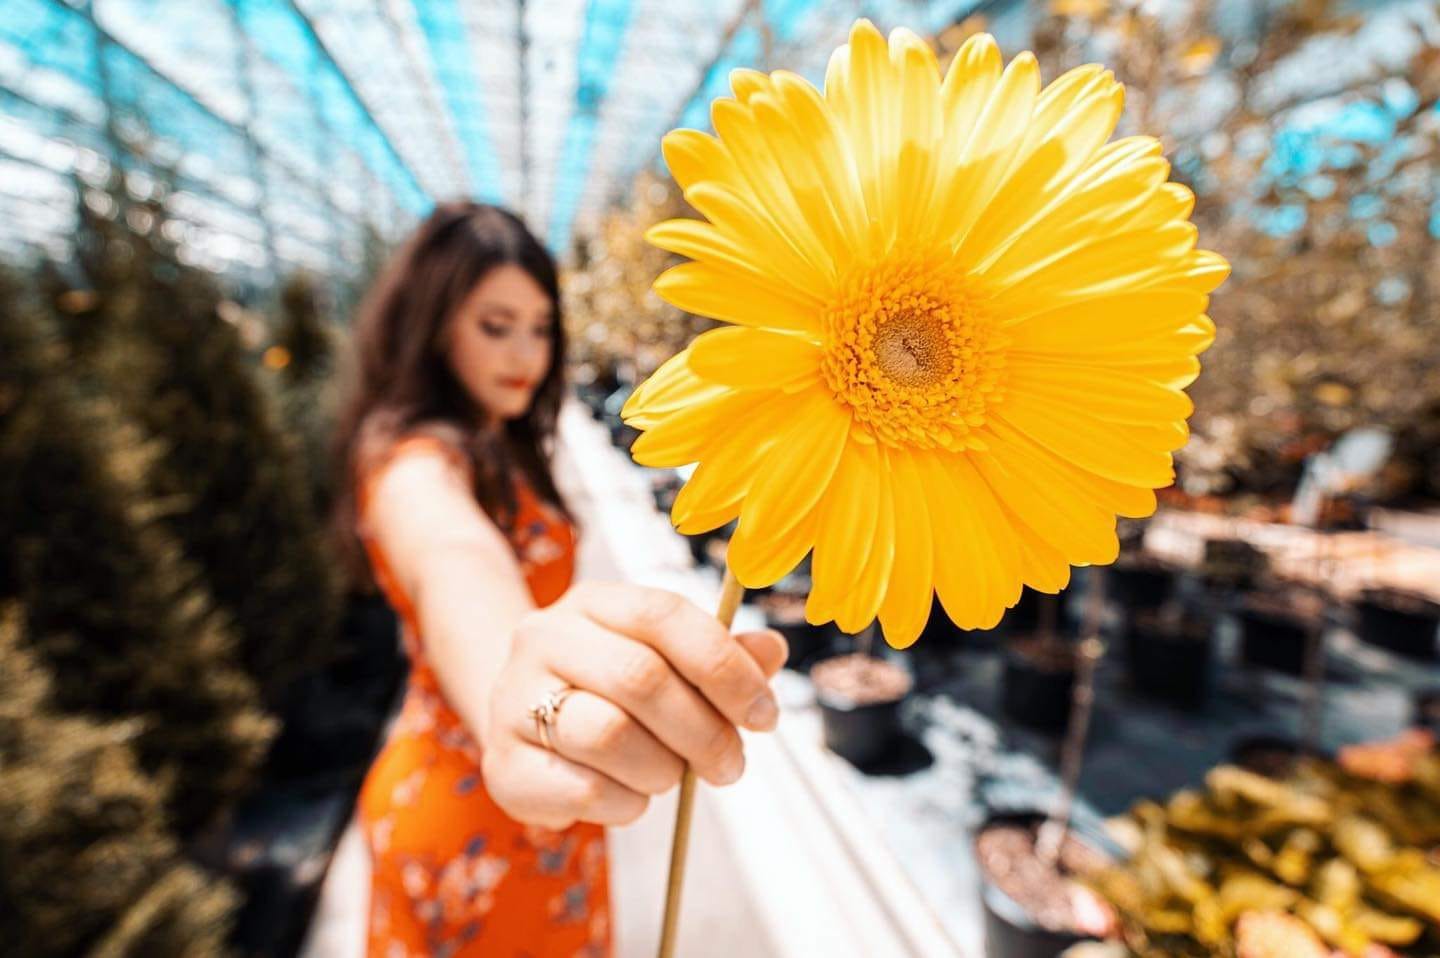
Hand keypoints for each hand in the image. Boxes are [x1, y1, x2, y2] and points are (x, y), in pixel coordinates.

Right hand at [482, 582, 787, 829]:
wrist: (522, 727)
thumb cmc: (608, 692)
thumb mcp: (662, 661)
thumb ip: (720, 657)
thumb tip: (772, 649)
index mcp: (592, 602)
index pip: (663, 614)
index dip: (724, 666)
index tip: (764, 713)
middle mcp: (544, 637)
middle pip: (641, 677)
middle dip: (704, 730)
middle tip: (731, 765)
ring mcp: (513, 698)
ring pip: (609, 734)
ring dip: (663, 769)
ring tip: (671, 776)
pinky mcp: (503, 764)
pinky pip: (585, 789)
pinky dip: (626, 803)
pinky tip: (629, 794)